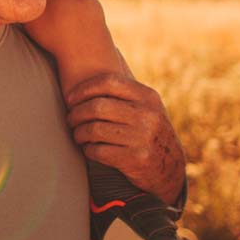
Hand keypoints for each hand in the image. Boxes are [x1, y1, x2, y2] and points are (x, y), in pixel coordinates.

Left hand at [66, 73, 185, 205]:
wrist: (169, 167)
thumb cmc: (146, 130)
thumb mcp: (146, 107)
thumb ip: (124, 93)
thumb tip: (83, 72)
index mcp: (148, 97)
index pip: (109, 82)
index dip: (83, 89)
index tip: (70, 99)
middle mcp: (148, 115)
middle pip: (97, 106)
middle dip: (76, 113)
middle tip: (71, 119)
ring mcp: (143, 138)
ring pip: (94, 130)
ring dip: (79, 133)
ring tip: (77, 134)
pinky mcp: (136, 159)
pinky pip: (98, 151)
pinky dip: (87, 149)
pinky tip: (88, 148)